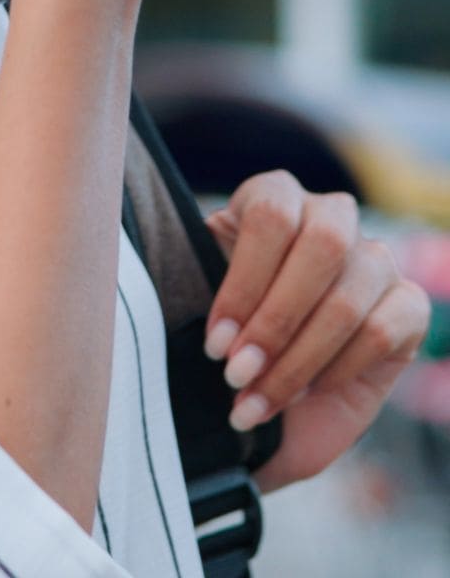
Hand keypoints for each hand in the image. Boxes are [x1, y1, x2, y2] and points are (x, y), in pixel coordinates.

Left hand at [202, 171, 430, 491]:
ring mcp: (374, 258)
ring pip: (346, 297)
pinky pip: (380, 332)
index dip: (243, 282)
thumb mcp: (210, 314)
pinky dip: (337, 369)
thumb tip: (200, 318)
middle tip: (236, 374)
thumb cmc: (235, 346)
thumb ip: (204, 298)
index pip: (271, 214)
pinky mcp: (408, 305)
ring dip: (298, 360)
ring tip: (259, 400)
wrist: (281, 409)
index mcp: (273, 197)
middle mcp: (329, 216)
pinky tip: (306, 391)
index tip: (216, 345)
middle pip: (321, 244)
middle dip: (274, 320)